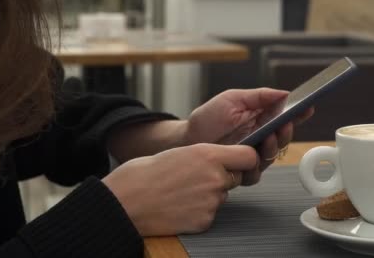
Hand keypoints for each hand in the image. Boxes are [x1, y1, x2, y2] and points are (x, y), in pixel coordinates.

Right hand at [102, 144, 257, 235]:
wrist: (125, 202)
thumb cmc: (145, 174)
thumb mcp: (180, 151)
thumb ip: (206, 156)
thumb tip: (222, 160)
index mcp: (208, 154)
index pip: (248, 156)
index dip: (245, 159)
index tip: (240, 161)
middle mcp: (215, 178)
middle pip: (235, 177)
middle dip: (222, 177)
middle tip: (195, 178)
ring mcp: (211, 202)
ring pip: (221, 196)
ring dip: (208, 195)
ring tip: (180, 192)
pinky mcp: (205, 221)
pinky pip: (210, 214)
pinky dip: (199, 211)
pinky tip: (179, 206)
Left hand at [185, 88, 313, 184]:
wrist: (187, 138)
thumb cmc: (208, 118)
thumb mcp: (232, 99)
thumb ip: (258, 96)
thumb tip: (284, 93)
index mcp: (261, 119)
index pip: (285, 116)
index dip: (299, 113)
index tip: (307, 107)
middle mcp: (260, 138)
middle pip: (284, 138)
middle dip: (287, 131)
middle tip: (284, 124)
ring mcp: (252, 154)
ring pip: (273, 156)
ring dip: (273, 148)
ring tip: (268, 138)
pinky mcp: (242, 170)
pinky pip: (255, 173)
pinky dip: (255, 167)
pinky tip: (251, 158)